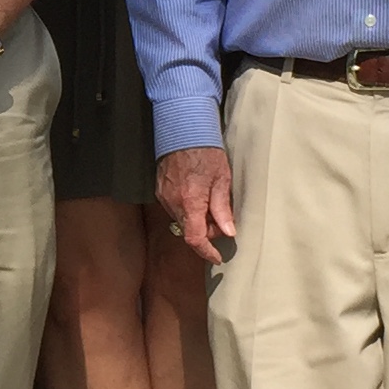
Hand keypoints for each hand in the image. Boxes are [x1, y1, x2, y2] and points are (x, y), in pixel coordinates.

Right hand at [157, 146, 236, 265]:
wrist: (183, 131)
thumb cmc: (206, 152)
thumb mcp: (222, 180)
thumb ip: (222, 208)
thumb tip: (228, 232)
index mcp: (190, 202)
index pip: (195, 238)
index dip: (206, 251)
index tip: (216, 258)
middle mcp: (173, 203)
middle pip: (189, 230)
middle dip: (207, 231)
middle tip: (223, 219)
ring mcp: (164, 196)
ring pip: (182, 220)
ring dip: (197, 219)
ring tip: (211, 202)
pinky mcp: (160, 190)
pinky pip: (175, 208)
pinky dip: (188, 209)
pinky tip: (198, 195)